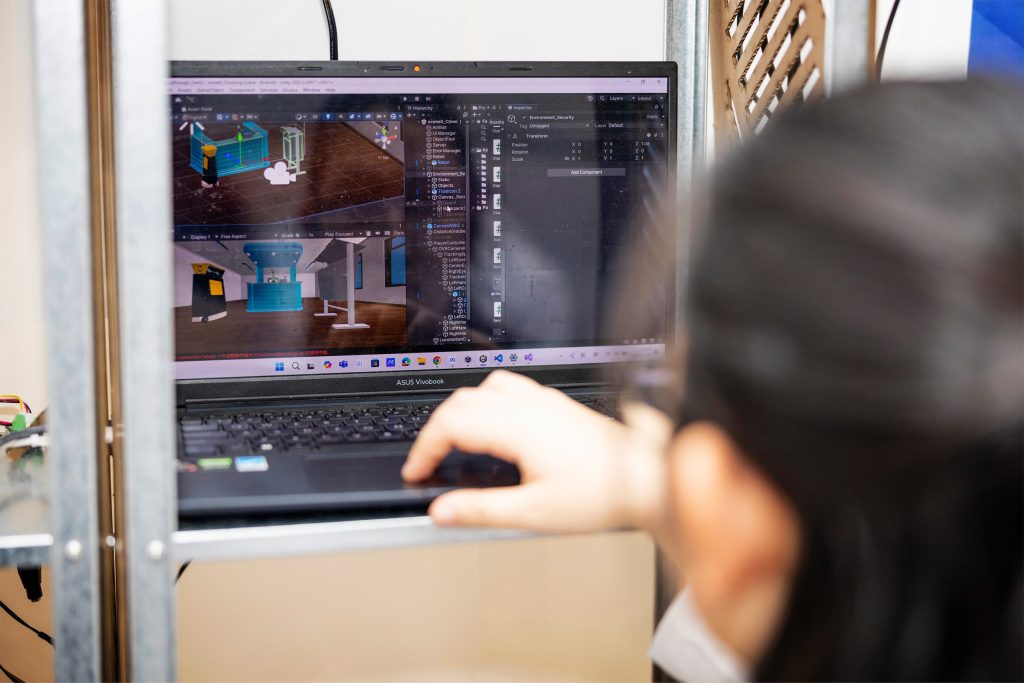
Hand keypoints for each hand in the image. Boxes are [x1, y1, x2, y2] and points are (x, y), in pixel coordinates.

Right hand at [402, 370, 666, 532]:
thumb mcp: (535, 512)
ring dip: (461, 409)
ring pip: (485, 387)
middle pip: (462, 400)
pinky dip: (487, 400)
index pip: (452, 424)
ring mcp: (544, 401)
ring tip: (455, 439)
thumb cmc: (602, 492)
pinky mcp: (557, 404)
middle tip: (429, 460)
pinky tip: (495, 423)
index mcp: (518, 427)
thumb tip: (441, 509)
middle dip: (436, 428)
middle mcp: (529, 406)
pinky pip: (510, 386)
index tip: (416, 470)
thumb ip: (481, 510)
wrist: (646, 474)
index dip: (425, 447)